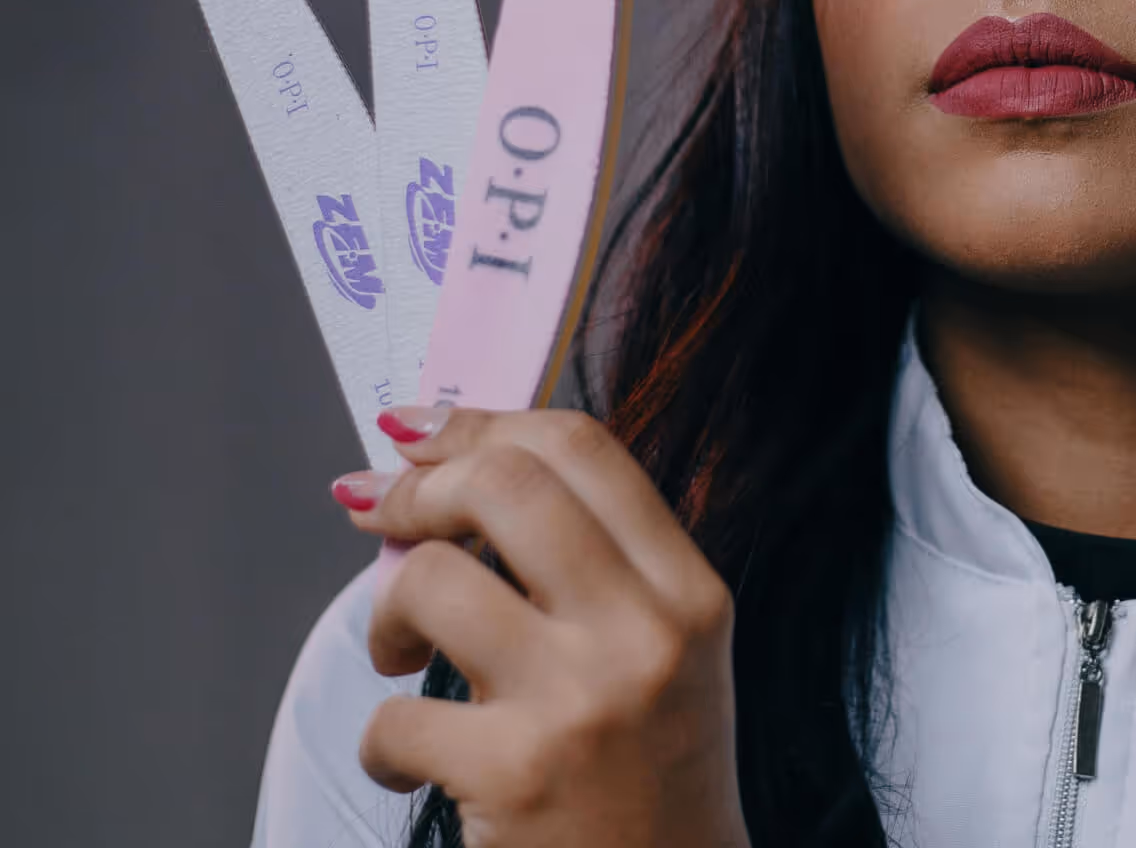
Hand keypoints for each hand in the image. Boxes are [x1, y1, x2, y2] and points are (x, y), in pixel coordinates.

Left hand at [331, 406, 749, 847]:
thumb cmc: (650, 777)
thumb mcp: (661, 650)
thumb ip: (586, 563)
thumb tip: (445, 469)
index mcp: (688, 592)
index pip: (583, 448)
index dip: (484, 424)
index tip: (424, 440)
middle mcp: (645, 632)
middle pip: (508, 483)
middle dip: (422, 490)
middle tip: (390, 522)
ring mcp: (582, 700)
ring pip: (432, 580)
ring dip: (386, 614)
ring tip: (401, 655)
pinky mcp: (516, 773)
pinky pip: (394, 719)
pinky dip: (381, 747)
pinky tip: (413, 767)